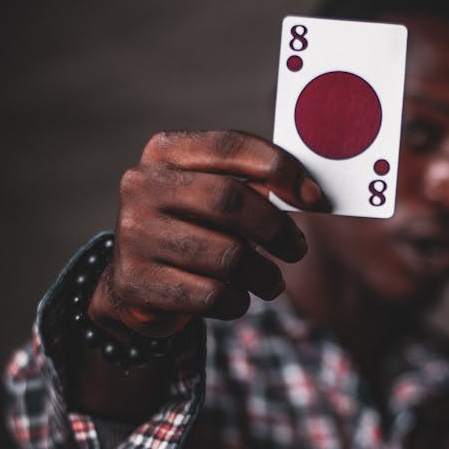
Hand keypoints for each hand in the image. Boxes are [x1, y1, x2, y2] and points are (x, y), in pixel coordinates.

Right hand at [89, 130, 328, 336]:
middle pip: (228, 200)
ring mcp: (134, 235)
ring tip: (271, 282)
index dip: (280, 168)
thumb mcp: (213, 197)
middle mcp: (142, 187)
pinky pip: (211, 295)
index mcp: (164, 152)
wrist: (136, 282)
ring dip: (263, 275)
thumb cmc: (192, 230)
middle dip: (275, 228)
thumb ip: (252, 186)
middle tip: (297, 248)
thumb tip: (310, 195)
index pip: (230, 146)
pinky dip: (237, 301)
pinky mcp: (137, 283)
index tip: (314, 198)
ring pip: (226, 256)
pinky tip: (237, 298)